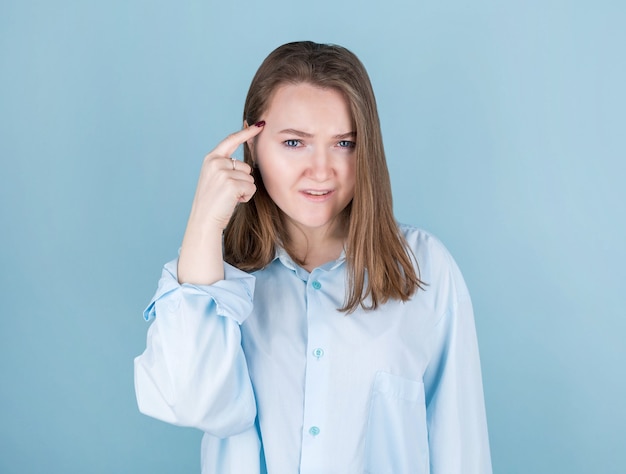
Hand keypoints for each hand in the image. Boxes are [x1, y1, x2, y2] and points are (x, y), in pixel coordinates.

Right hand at [177, 122, 264, 284]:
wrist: (204, 220)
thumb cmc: (213, 202)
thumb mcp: (216, 178)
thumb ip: (227, 166)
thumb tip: (247, 162)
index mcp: (211, 158)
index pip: (231, 140)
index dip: (247, 132)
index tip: (260, 124)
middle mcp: (216, 162)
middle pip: (246, 166)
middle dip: (242, 181)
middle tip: (227, 193)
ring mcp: (223, 172)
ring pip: (250, 178)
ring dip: (244, 190)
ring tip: (229, 198)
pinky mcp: (232, 184)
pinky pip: (251, 188)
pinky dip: (246, 197)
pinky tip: (233, 201)